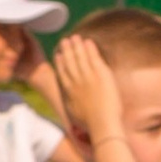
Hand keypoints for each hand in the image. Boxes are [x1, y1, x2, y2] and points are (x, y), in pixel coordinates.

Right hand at [56, 34, 126, 152]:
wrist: (102, 125)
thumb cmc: (90, 124)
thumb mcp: (74, 113)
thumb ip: (71, 102)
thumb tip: (69, 100)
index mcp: (68, 91)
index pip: (62, 72)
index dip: (59, 62)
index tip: (58, 54)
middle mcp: (75, 81)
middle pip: (69, 61)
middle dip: (66, 49)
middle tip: (65, 40)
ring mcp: (88, 76)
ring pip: (80, 56)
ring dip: (77, 45)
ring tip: (75, 37)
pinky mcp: (100, 74)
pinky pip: (94, 57)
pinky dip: (90, 48)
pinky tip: (88, 41)